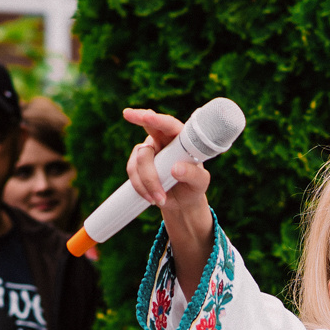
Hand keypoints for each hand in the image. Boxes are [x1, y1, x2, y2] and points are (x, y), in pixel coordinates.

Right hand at [121, 107, 213, 292]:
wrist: (186, 214)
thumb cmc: (195, 195)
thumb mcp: (199, 187)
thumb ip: (193, 177)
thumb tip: (177, 169)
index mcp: (180, 140)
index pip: (165, 124)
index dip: (148, 117)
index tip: (132, 115)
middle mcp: (161, 144)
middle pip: (143, 146)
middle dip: (144, 169)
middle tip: (157, 194)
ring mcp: (147, 158)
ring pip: (133, 164)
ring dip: (143, 184)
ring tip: (160, 202)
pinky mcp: (138, 173)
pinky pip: (130, 177)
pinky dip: (138, 189)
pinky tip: (150, 199)